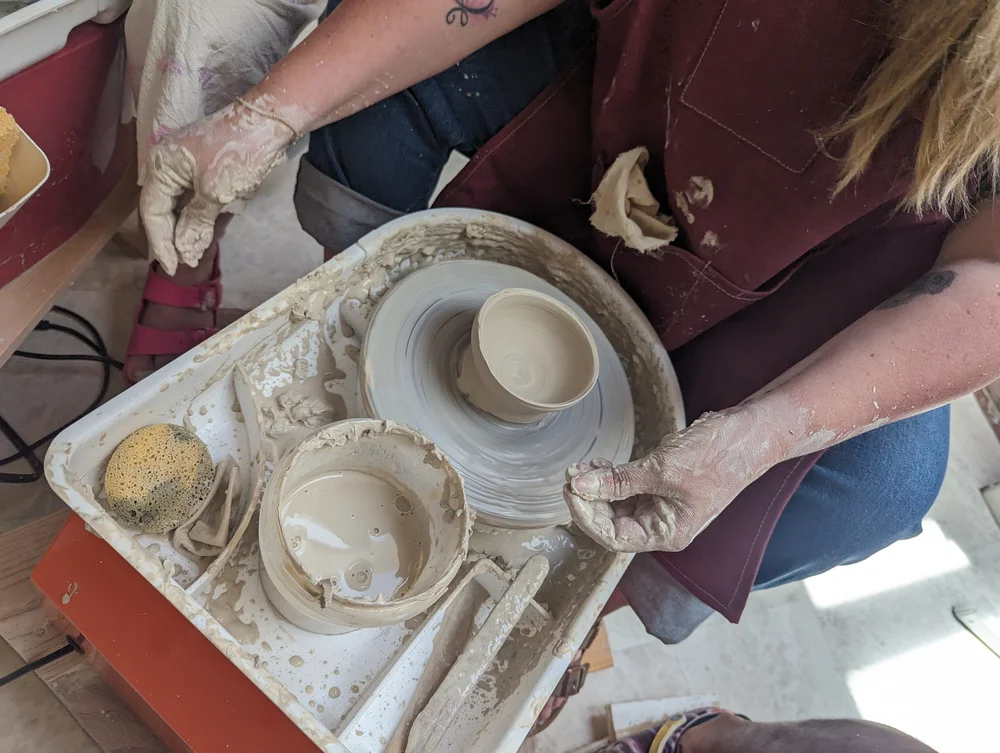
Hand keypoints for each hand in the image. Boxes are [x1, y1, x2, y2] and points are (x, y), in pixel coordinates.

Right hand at [140, 98, 295, 274]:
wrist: (268, 122)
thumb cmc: (238, 153)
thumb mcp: (215, 193)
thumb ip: (196, 222)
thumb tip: (184, 249)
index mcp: (161, 165)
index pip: (152, 211)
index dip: (161, 242)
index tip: (173, 266)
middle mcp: (167, 163)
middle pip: (162, 208)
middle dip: (171, 237)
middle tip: (182, 264)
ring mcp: (184, 164)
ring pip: (177, 204)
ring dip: (184, 228)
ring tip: (192, 253)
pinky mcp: (202, 166)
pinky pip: (191, 195)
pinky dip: (196, 215)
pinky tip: (202, 232)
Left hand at [563, 409, 780, 552]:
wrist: (748, 434)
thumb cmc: (716, 456)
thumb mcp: (662, 468)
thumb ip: (618, 480)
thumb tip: (579, 485)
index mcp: (666, 533)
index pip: (614, 538)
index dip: (588, 517)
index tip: (572, 491)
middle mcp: (662, 525)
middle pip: (611, 523)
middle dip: (588, 500)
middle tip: (572, 476)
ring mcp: (661, 505)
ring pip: (616, 504)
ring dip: (596, 487)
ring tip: (582, 466)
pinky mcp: (660, 485)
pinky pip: (626, 489)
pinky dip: (610, 477)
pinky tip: (599, 464)